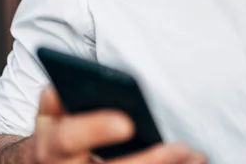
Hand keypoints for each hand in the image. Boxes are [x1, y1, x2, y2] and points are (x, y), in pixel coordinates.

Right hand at [31, 86, 207, 163]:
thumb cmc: (57, 137)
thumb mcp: (48, 120)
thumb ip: (54, 103)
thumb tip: (58, 89)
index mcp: (52, 149)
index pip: (68, 139)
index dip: (94, 129)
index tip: (126, 122)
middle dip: (149, 162)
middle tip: (181, 148)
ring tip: (197, 157)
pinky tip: (194, 163)